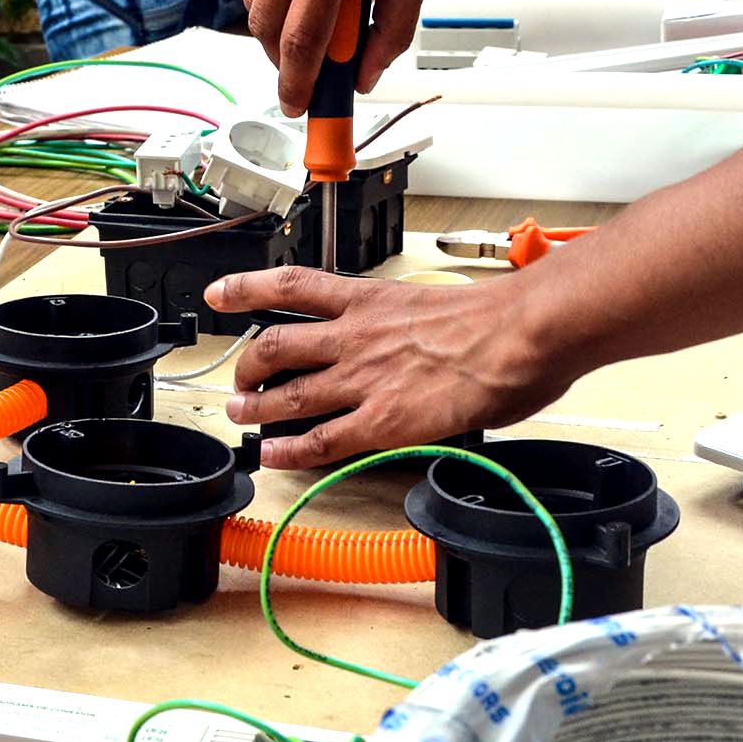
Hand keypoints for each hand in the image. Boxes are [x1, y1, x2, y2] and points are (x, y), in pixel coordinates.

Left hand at [205, 267, 570, 467]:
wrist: (523, 333)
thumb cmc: (498, 317)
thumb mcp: (438, 306)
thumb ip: (412, 324)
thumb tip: (421, 345)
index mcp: (370, 300)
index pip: (292, 285)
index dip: (247, 287)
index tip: (219, 292)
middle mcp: (355, 337)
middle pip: (274, 346)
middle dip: (246, 367)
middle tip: (239, 382)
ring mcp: (364, 380)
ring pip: (287, 395)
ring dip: (256, 410)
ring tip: (242, 418)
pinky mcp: (382, 421)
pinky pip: (322, 440)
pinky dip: (291, 450)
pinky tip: (275, 456)